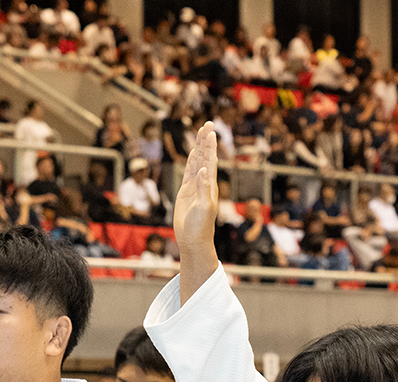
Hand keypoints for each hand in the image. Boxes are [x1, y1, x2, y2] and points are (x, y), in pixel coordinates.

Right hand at [173, 121, 217, 253]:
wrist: (193, 240)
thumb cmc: (200, 227)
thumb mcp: (203, 208)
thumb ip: (203, 189)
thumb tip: (204, 170)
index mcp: (210, 185)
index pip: (211, 161)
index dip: (210, 146)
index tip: (211, 131)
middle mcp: (204, 183)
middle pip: (205, 157)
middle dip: (206, 141)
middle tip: (208, 123)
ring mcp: (195, 187)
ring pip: (197, 162)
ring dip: (199, 148)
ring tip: (201, 133)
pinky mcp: (186, 192)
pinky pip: (189, 173)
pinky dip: (192, 162)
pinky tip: (194, 154)